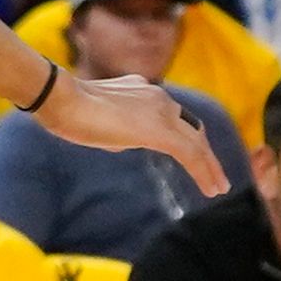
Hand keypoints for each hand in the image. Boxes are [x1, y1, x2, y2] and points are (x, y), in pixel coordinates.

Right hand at [37, 73, 228, 195]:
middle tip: (216, 177)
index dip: (191, 139)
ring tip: (218, 188)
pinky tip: (210, 189)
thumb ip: (119, 129)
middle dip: (207, 154)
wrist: (62, 99)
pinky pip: (189, 153)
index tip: (197, 157)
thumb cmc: (70, 111)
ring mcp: (161, 111)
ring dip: (210, 166)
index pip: (177, 118)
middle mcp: (159, 97)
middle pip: (194, 129)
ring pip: (197, 142)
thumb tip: (124, 141)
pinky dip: (203, 172)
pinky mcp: (158, 129)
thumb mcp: (102, 119)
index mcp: (145, 91)